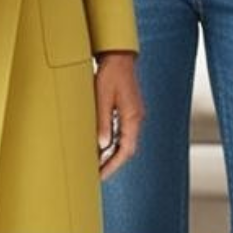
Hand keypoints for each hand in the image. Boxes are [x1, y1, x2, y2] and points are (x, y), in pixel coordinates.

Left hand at [94, 51, 142, 181]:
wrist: (118, 56)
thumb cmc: (110, 74)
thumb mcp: (102, 98)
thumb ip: (102, 123)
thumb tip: (102, 146)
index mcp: (132, 118)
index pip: (126, 150)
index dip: (113, 166)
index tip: (100, 176)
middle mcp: (136, 118)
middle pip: (127, 149)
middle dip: (112, 163)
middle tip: (97, 174)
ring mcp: (133, 114)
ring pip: (125, 141)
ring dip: (112, 154)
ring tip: (96, 163)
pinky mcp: (128, 110)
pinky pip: (122, 132)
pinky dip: (113, 142)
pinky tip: (101, 146)